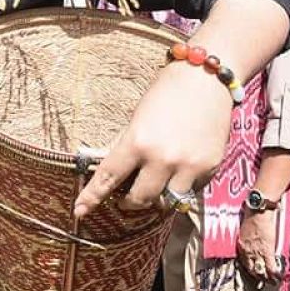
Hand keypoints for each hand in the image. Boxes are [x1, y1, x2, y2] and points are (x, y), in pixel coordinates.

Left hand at [74, 61, 229, 216]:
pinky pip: (191, 191)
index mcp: (137, 141)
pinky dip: (181, 188)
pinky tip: (179, 173)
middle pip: (140, 199)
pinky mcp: (210, 168)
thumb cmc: (166, 91)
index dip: (92, 197)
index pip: (108, 177)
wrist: (206, 79)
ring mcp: (188, 166)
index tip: (80, 211)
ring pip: (167, 203)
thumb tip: (113, 170)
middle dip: (130, 202)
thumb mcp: (137, 116)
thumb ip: (126, 145)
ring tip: (154, 188)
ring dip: (157, 199)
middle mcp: (162, 158)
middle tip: (126, 198)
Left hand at [237, 209, 282, 282]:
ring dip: (266, 277)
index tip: (254, 272)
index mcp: (241, 245)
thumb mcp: (245, 230)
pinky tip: (277, 276)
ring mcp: (256, 251)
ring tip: (271, 281)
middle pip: (251, 268)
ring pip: (261, 270)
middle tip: (262, 279)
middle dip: (257, 276)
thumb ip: (247, 240)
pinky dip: (274, 273)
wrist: (258, 211)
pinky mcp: (267, 250)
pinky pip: (270, 266)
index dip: (249, 269)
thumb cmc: (252, 216)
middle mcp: (247, 250)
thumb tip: (251, 244)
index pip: (243, 262)